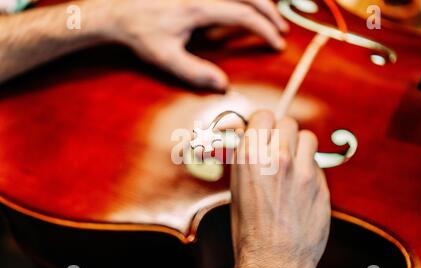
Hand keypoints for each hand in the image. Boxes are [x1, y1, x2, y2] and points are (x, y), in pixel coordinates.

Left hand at [103, 0, 286, 90]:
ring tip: (270, 15)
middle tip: (281, 28)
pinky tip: (246, 4)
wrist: (117, 11)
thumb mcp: (165, 58)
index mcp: (198, 8)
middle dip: (270, 11)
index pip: (243, 15)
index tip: (277, 44)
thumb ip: (195, 72)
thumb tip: (224, 86)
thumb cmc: (140, 35)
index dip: (264, 30)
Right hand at [229, 110, 330, 267]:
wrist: (273, 262)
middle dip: (282, 133)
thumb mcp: (236, 189)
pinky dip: (309, 170)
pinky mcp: (321, 185)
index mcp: (250, 158)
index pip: (263, 116)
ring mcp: (303, 172)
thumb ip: (246, 159)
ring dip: (300, 147)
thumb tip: (250, 138)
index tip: (263, 131)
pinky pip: (317, 164)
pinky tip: (301, 188)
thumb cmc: (249, 230)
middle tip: (278, 149)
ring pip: (308, 139)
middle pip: (287, 123)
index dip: (263, 123)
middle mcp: (278, 159)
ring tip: (293, 165)